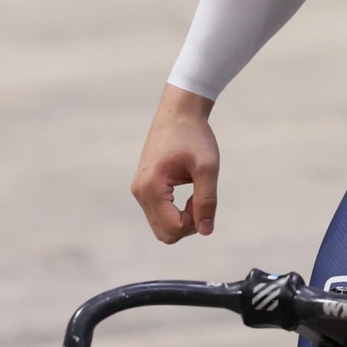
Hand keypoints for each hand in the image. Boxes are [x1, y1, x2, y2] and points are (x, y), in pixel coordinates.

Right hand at [132, 85, 219, 243]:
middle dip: (188, 224)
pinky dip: (177, 211)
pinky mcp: (144, 188)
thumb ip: (206, 200)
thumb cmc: (194, 136)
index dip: (195, 222)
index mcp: (151, 188)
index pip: (172, 228)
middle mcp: (140, 192)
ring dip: (183, 218)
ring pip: (162, 226)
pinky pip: (160, 214)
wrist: (179, 112)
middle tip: (201, 199)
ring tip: (196, 192)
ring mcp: (140, 190)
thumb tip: (206, 231)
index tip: (204, 198)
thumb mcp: (207, 167)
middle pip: (164, 233)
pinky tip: (189, 191)